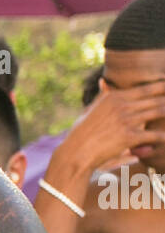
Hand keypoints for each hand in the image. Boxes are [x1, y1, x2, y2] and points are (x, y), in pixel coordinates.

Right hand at [50, 81, 164, 184]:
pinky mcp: (129, 137)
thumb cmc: (81, 132)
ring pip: (157, 112)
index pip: (145, 89)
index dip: (161, 86)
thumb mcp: (90, 109)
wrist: (76, 151)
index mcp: (114, 97)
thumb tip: (102, 81)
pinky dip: (163, 136)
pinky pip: (153, 135)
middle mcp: (121, 105)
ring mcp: (126, 120)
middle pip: (155, 99)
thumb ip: (101, 95)